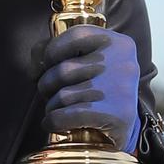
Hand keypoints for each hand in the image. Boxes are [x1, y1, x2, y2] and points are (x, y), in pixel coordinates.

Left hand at [37, 25, 140, 151]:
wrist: (126, 128)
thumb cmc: (99, 89)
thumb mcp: (87, 60)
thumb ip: (59, 48)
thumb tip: (37, 62)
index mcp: (116, 42)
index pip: (74, 35)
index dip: (51, 51)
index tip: (45, 66)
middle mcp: (122, 63)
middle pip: (64, 70)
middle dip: (47, 85)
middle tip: (50, 94)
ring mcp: (120, 89)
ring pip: (63, 95)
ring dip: (51, 106)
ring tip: (56, 109)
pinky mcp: (116, 115)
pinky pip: (67, 115)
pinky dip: (53, 121)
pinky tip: (53, 123)